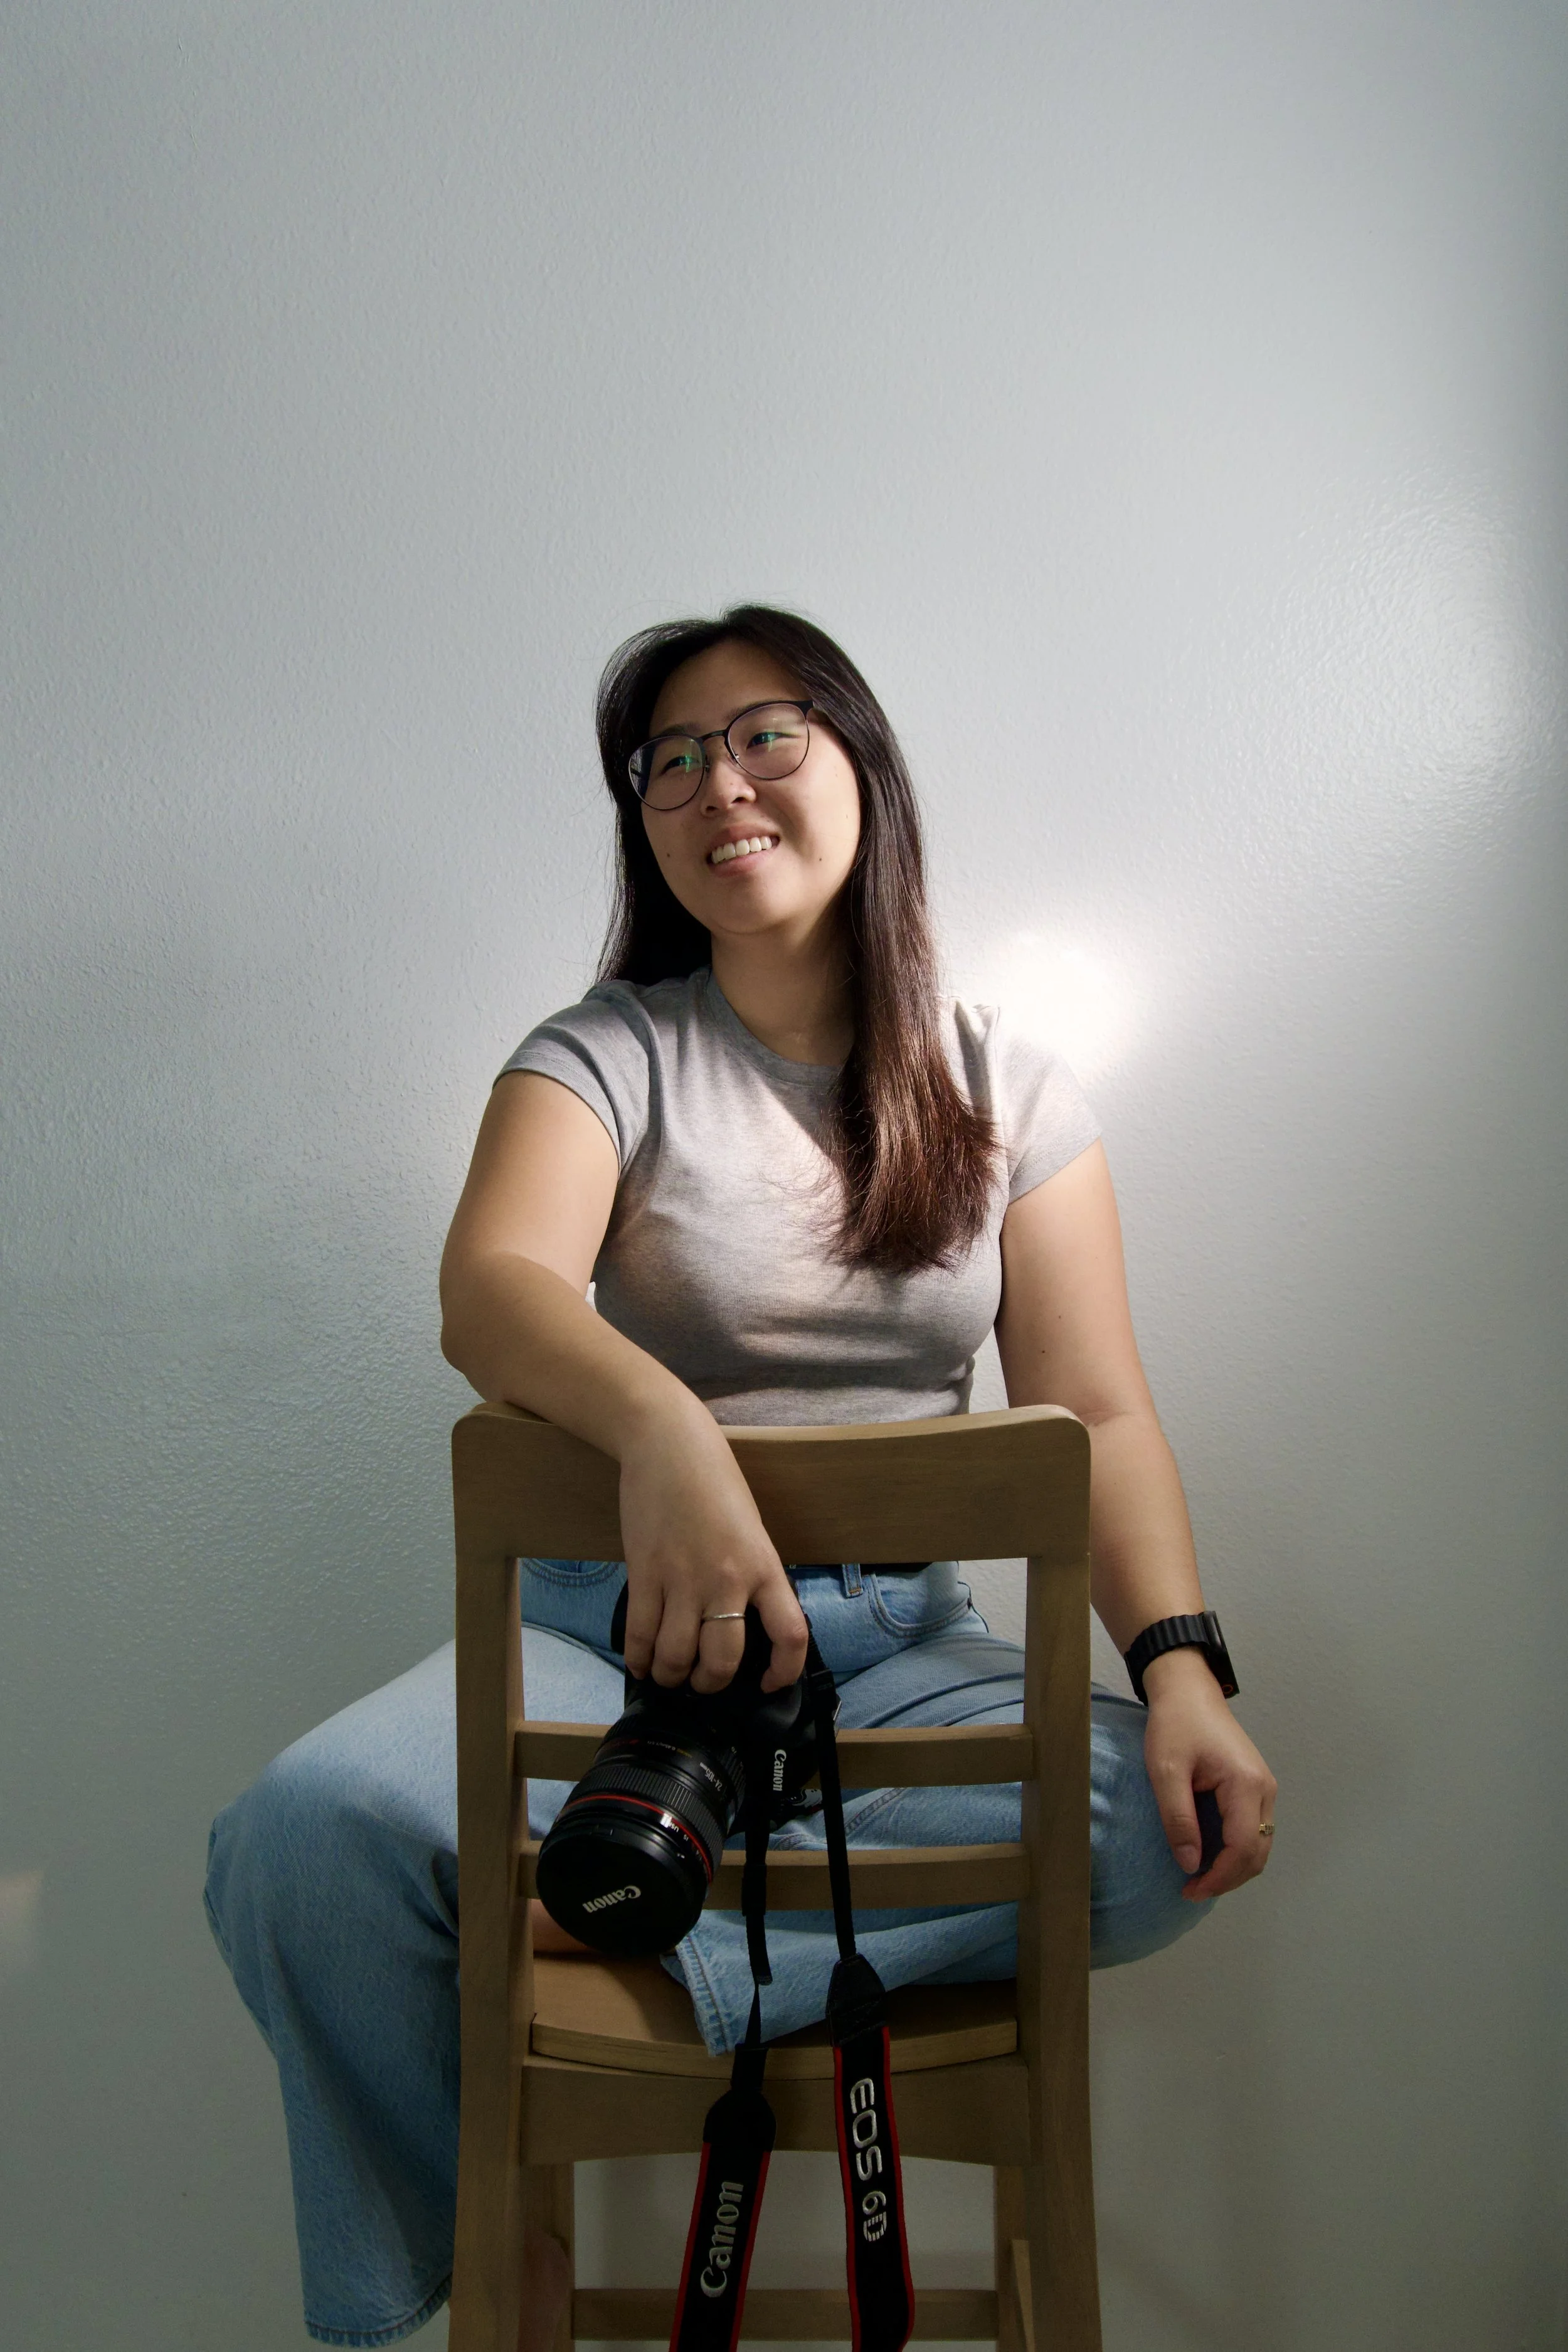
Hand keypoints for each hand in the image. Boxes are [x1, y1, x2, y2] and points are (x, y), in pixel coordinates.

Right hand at [616, 1402, 808, 1695]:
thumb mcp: (750, 1529)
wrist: (669, 1443)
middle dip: (710, 1682)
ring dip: (671, 1675)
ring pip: (677, 1655)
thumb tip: (740, 1623)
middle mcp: (727, 1579)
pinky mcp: (645, 1572)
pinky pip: (641, 1634)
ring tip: (668, 1673)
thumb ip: (750, 1575)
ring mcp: (683, 1578)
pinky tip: (641, 1662)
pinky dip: (639, 1658)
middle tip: (702, 1680)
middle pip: (723, 1660)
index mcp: (764, 1565)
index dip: (785, 1672)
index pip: (791, 1635)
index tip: (771, 1683)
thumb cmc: (714, 1481)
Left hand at [1140, 1648, 1276, 1900]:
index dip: (1219, 1877)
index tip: (1190, 1889)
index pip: (1243, 1848)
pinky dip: (1235, 1849)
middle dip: (1228, 1878)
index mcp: (1246, 1784)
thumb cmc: (1175, 1724)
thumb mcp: (1166, 1770)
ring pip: (1259, 1844)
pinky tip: (1208, 1853)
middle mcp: (1264, 1789)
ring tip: (1197, 1875)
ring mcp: (1264, 1787)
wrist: (1188, 1688)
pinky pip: (1252, 1829)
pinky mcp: (1255, 1785)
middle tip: (1191, 1889)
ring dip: (1233, 1867)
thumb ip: (1178, 1818)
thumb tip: (1190, 1864)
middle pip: (1258, 1853)